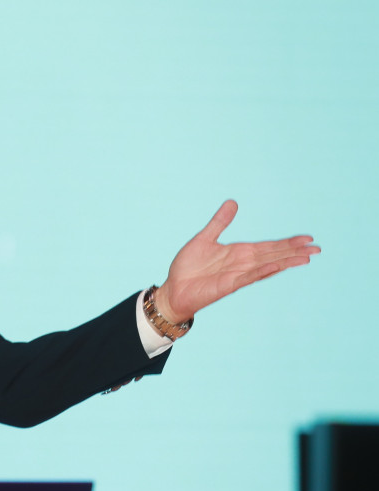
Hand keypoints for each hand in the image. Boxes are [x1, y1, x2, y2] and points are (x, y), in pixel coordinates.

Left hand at [155, 200, 319, 322]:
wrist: (174, 289)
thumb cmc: (188, 267)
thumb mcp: (204, 239)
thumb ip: (219, 222)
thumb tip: (232, 202)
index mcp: (239, 253)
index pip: (269, 246)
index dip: (287, 242)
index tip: (308, 238)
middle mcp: (242, 264)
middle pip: (273, 256)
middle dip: (294, 252)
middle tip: (317, 248)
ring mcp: (237, 275)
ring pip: (266, 267)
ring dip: (285, 262)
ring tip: (306, 258)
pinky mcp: (227, 285)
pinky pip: (247, 277)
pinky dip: (261, 272)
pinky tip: (275, 267)